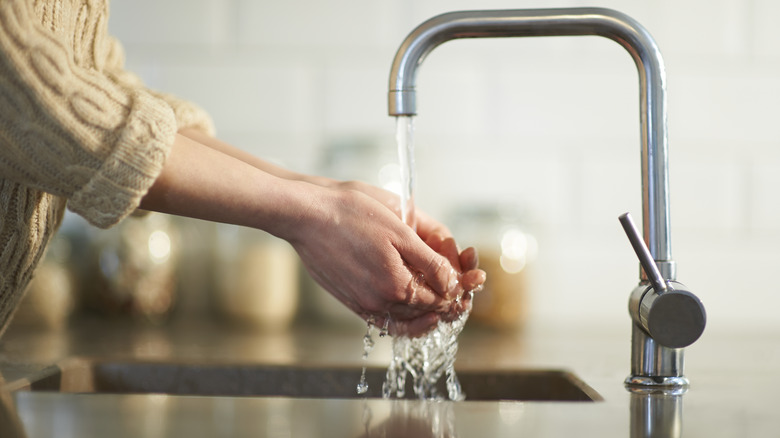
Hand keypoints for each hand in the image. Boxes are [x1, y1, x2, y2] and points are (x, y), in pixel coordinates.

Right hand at [289, 187, 464, 335]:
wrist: (307, 216)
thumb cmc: (352, 214)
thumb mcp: (401, 231)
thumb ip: (430, 262)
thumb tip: (452, 284)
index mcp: (397, 285)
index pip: (440, 298)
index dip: (458, 288)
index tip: (468, 276)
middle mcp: (380, 303)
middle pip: (425, 311)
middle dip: (446, 299)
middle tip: (461, 286)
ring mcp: (362, 304)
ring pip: (405, 318)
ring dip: (425, 309)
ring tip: (438, 294)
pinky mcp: (350, 301)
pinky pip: (383, 319)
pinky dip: (402, 315)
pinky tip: (408, 301)